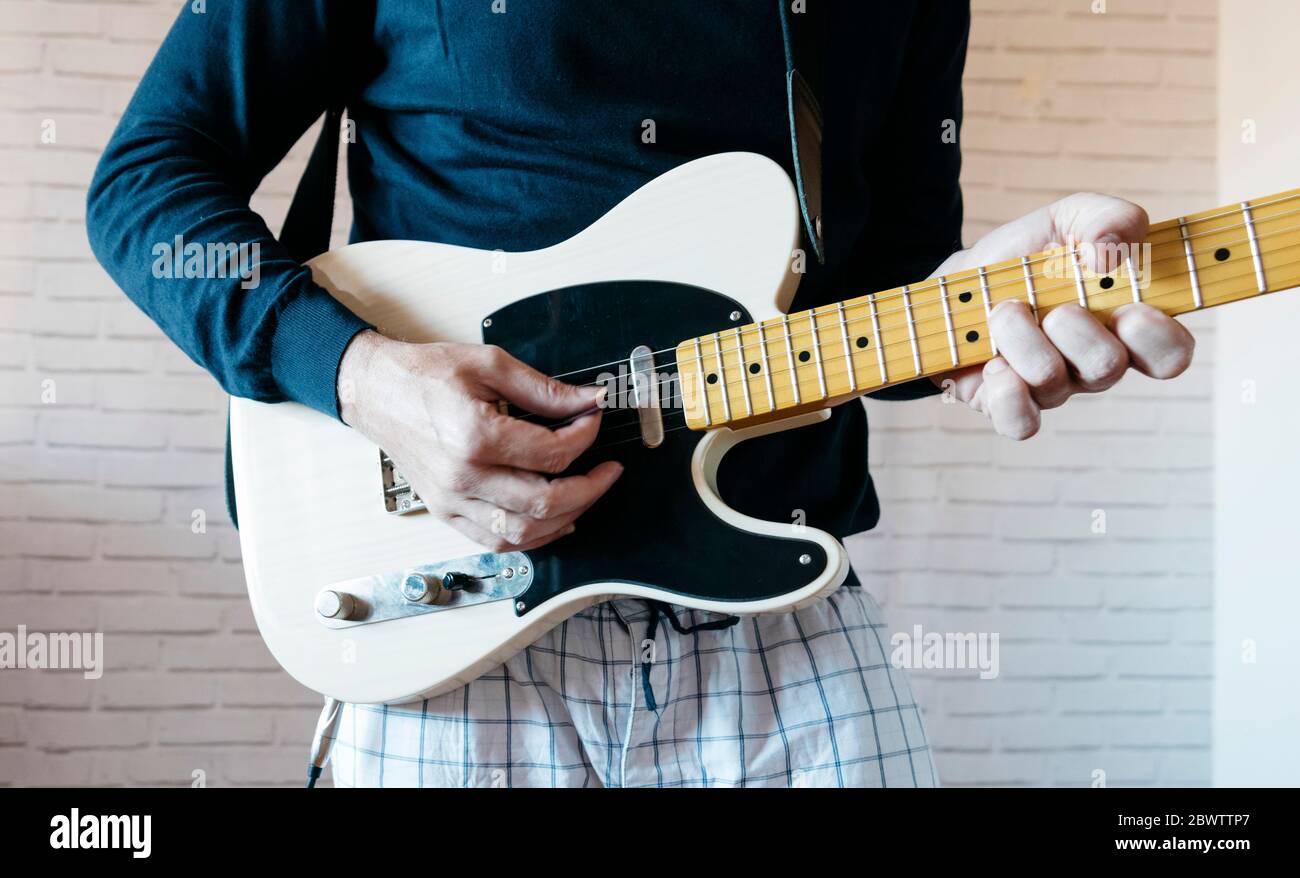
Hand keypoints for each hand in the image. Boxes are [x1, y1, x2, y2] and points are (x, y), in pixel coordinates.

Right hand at [338, 330, 621, 550]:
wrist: (376, 392)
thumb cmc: (425, 375)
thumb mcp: (489, 365)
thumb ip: (544, 389)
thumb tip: (588, 400)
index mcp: (474, 436)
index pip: (551, 453)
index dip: (586, 437)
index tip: (593, 419)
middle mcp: (462, 476)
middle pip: (545, 503)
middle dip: (590, 488)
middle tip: (609, 471)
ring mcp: (451, 500)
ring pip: (523, 533)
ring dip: (566, 518)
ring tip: (586, 494)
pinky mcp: (445, 512)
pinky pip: (496, 542)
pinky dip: (532, 538)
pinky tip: (554, 519)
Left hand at [931, 192, 1195, 439]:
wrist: (960, 280)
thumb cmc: (1027, 255)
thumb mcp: (1071, 218)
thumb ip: (1109, 218)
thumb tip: (1112, 252)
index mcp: (1125, 324)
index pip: (1171, 354)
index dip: (1161, 339)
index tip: (1133, 310)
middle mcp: (1093, 363)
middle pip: (1110, 368)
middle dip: (1079, 332)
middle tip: (1057, 308)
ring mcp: (1051, 388)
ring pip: (1053, 382)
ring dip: (1023, 338)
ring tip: (1004, 311)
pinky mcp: (1006, 404)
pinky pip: (1020, 423)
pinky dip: (1007, 394)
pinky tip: (993, 364)